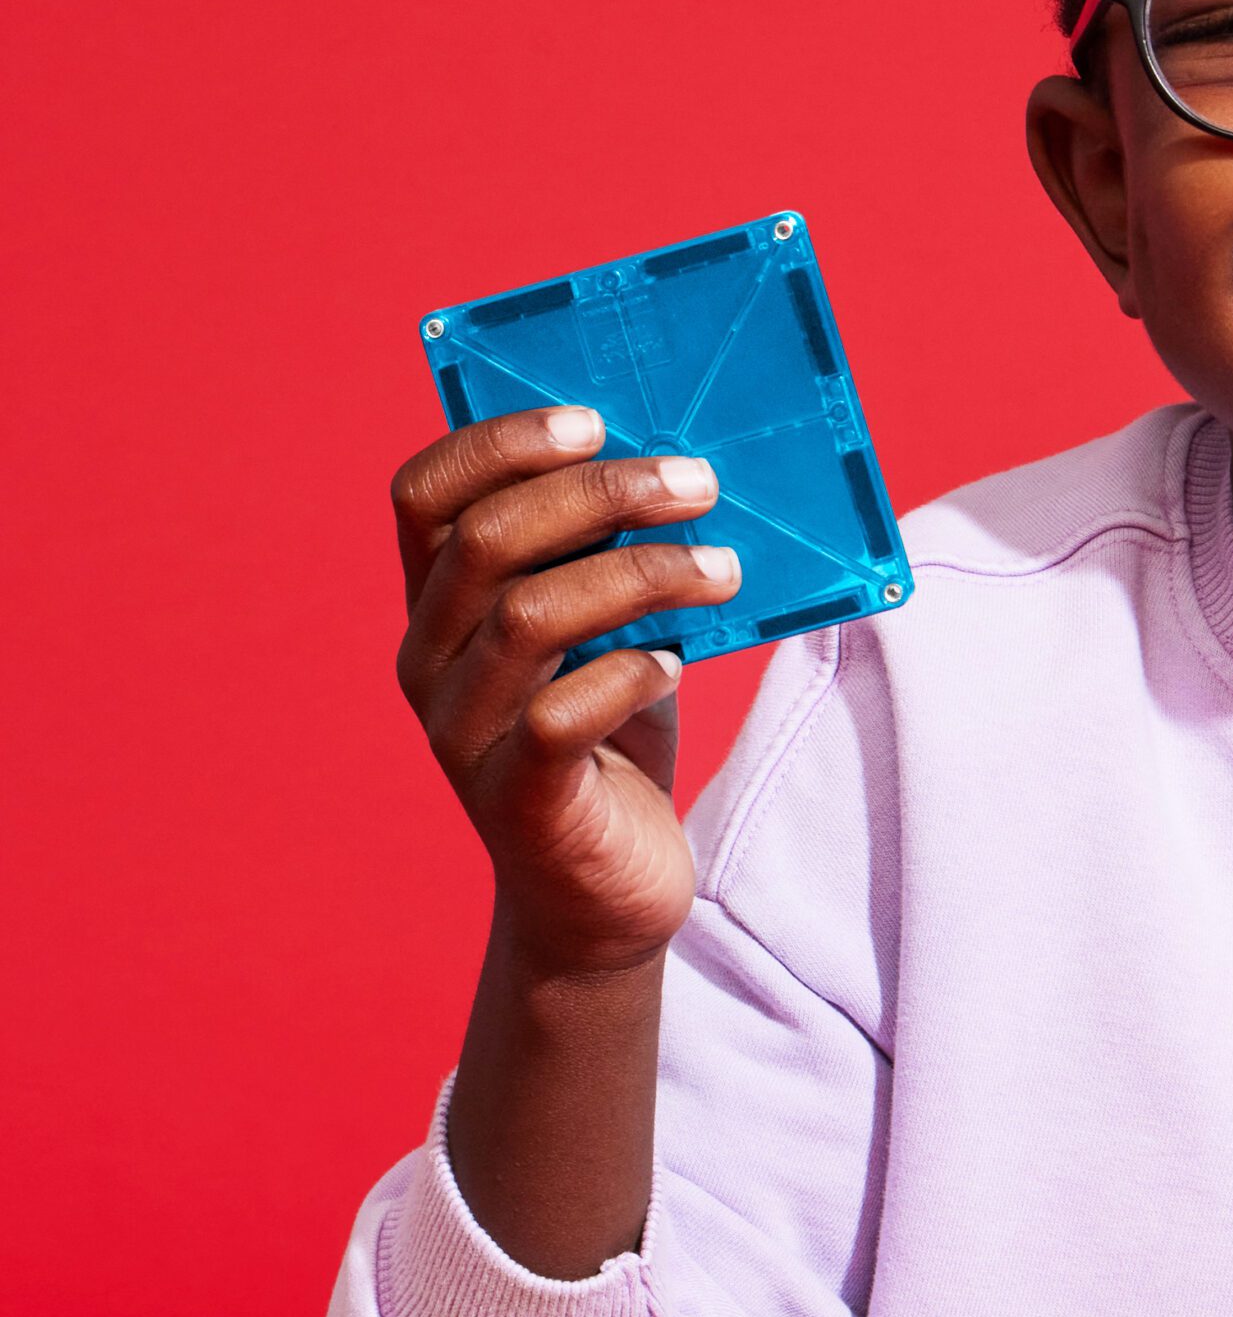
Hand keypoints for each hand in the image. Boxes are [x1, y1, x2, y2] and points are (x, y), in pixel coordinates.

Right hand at [391, 405, 741, 972]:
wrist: (606, 896)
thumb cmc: (613, 738)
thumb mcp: (610, 633)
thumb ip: (613, 560)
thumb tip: (686, 466)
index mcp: (440, 605)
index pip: (424, 495)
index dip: (498, 444)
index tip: (592, 419)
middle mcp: (431, 661)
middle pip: (488, 541)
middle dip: (601, 496)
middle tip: (698, 481)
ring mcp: (464, 734)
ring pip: (531, 618)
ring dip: (641, 576)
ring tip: (724, 568)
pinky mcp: (518, 800)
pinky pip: (563, 716)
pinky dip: (630, 674)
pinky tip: (679, 665)